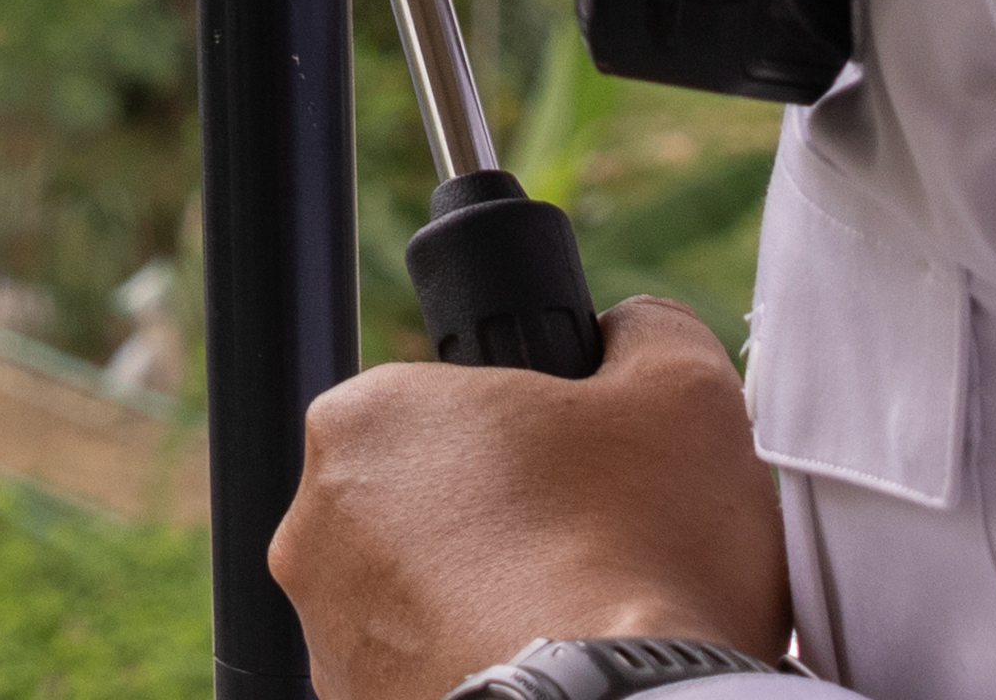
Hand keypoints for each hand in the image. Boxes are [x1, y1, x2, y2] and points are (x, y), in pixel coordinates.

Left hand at [270, 296, 793, 699]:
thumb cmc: (642, 559)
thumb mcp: (683, 392)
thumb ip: (646, 331)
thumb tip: (625, 333)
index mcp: (365, 421)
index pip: (449, 405)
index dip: (530, 434)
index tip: (583, 474)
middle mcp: (313, 527)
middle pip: (428, 502)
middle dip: (503, 521)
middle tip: (595, 552)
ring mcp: (327, 636)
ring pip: (420, 597)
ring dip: (488, 601)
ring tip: (580, 624)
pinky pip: (424, 674)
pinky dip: (478, 671)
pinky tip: (554, 679)